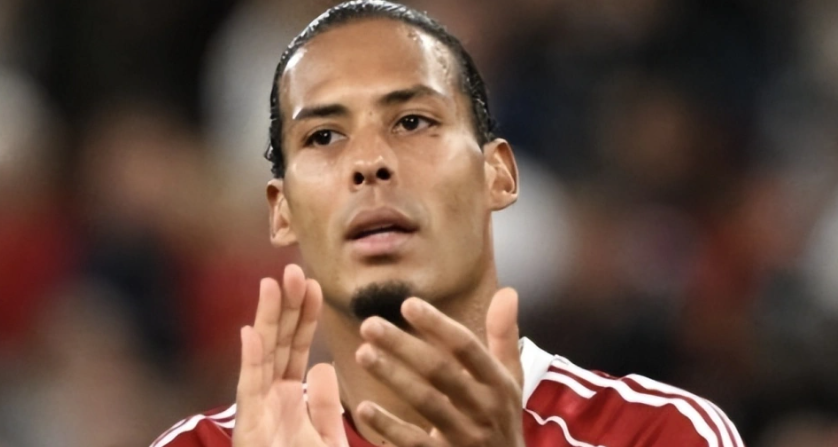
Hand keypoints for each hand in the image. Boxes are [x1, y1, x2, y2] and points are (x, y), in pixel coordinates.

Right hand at [233, 264, 347, 446]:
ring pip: (263, 357)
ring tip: (272, 283)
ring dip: (267, 320)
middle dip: (286, 307)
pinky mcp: (249, 430)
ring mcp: (258, 413)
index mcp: (289, 400)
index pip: (296, 349)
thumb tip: (323, 364)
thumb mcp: (326, 441)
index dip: (304, 317)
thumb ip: (323, 404)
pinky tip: (251, 331)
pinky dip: (250, 361)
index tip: (313, 284)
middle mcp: (270, 401)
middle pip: (278, 344)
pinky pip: (250, 391)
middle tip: (293, 269)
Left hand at [355, 288, 524, 446]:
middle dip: (404, 346)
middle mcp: (485, 409)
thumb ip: (504, 336)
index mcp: (499, 383)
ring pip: (425, 403)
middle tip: (369, 324)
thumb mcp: (510, 379)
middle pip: (441, 372)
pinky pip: (414, 442)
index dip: (438, 325)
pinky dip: (388, 426)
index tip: (407, 304)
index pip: (467, 347)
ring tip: (362, 353)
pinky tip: (363, 407)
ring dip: (392, 377)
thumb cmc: (501, 418)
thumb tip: (507, 291)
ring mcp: (465, 437)